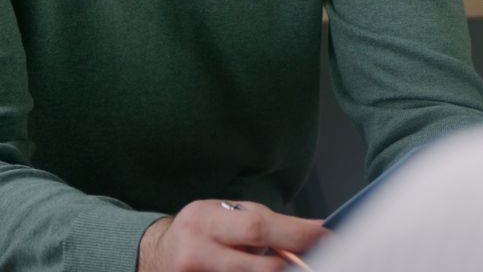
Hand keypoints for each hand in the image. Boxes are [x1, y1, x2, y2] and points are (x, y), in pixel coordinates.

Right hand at [138, 199, 329, 271]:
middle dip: (291, 267)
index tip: (326, 236)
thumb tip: (314, 228)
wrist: (157, 257)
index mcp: (204, 221)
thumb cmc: (199, 233)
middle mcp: (196, 252)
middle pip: (259, 268)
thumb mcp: (225, 216)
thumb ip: (267, 222)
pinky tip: (260, 271)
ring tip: (282, 267)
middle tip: (312, 262)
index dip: (297, 234)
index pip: (258, 226)